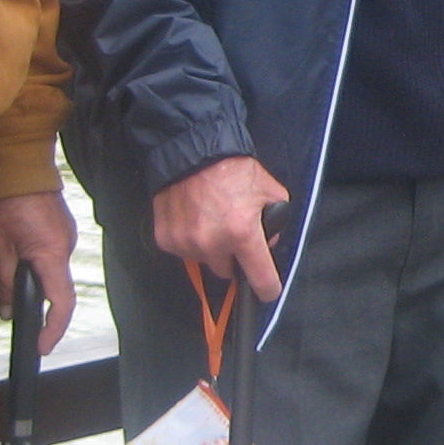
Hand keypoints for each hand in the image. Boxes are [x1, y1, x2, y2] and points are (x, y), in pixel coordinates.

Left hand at [0, 192, 78, 353]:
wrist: (21, 165)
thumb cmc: (8, 200)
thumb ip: (4, 280)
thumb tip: (8, 310)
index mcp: (53, 252)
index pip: (61, 301)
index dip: (53, 328)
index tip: (42, 346)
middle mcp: (66, 246)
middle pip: (55, 287)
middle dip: (34, 302)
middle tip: (8, 307)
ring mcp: (65, 236)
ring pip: (49, 271)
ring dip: (31, 279)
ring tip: (5, 272)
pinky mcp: (58, 229)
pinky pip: (49, 255)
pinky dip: (34, 264)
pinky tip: (15, 256)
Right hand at [151, 155, 288, 304]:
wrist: (193, 152)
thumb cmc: (235, 170)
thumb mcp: (271, 191)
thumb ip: (276, 220)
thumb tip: (267, 243)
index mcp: (242, 233)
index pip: (259, 276)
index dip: (267, 287)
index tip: (268, 292)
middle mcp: (212, 243)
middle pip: (227, 271)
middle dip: (234, 258)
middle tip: (234, 234)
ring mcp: (185, 243)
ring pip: (204, 261)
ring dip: (211, 249)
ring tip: (212, 220)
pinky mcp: (166, 239)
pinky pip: (184, 251)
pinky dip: (190, 241)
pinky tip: (194, 218)